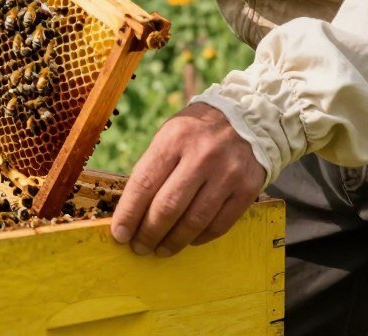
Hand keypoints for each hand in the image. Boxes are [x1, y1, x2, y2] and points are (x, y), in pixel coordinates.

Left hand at [111, 102, 264, 256]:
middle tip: (139, 247)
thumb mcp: (169, 136)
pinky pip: (219, 224)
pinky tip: (189, 240)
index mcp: (174, 139)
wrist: (246, 118)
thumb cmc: (196, 132)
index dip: (129, 214)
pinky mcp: (247, 189)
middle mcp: (202, 156)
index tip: (120, 234)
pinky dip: (200, 238)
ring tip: (160, 249)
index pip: (144, 183)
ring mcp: (227, 173)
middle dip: (149, 233)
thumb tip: (132, 212)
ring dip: (173, 241)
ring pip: (194, 221)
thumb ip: (153, 169)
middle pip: (168, 206)